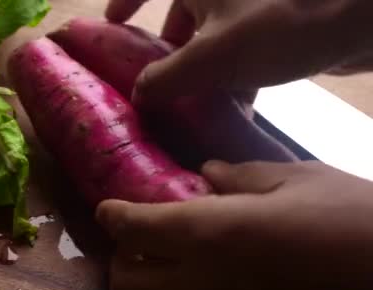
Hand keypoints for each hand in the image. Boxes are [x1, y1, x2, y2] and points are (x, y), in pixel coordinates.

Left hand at [96, 160, 372, 289]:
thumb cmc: (355, 224)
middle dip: (125, 260)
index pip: (134, 227)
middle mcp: (200, 286)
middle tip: (144, 244)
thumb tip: (206, 173)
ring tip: (166, 279)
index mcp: (210, 233)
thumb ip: (243, 177)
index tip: (109, 209)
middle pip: (126, 283)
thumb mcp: (302, 181)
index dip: (114, 215)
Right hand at [106, 0, 372, 106]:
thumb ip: (165, 79)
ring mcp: (249, 5)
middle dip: (167, 51)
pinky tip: (235, 107)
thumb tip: (138, 95)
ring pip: (212, 36)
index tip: (113, 23)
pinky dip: (233, 73)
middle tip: (155, 83)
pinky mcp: (275, 23)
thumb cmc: (278, 25)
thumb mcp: (210, 58)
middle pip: (181, 15)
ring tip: (192, 106)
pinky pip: (241, 47)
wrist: (359, 19)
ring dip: (202, 70)